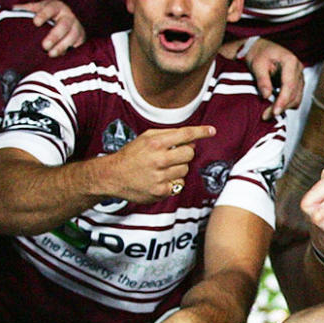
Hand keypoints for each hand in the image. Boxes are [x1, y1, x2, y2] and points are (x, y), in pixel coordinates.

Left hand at [17, 0, 85, 56]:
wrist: (67, 18)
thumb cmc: (49, 14)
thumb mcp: (38, 8)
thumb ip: (26, 9)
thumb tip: (12, 8)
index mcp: (57, 6)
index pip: (51, 8)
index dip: (44, 15)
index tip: (35, 23)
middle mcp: (69, 16)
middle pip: (64, 25)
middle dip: (54, 36)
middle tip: (44, 46)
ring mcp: (77, 27)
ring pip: (73, 36)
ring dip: (62, 46)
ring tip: (51, 54)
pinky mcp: (81, 37)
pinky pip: (78, 45)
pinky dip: (70, 51)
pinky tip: (61, 57)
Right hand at [101, 125, 215, 203]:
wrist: (112, 176)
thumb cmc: (131, 155)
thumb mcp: (145, 138)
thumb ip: (167, 135)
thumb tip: (191, 138)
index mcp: (155, 143)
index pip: (185, 134)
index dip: (201, 132)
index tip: (211, 131)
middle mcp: (159, 160)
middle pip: (190, 154)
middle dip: (186, 153)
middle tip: (174, 154)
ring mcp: (160, 177)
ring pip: (185, 170)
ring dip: (178, 168)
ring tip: (162, 168)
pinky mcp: (161, 191)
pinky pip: (179, 184)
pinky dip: (173, 181)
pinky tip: (161, 178)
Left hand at [232, 37, 304, 118]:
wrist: (261, 49)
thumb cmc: (259, 54)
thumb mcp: (257, 64)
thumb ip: (262, 80)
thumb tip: (266, 96)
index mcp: (290, 61)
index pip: (289, 85)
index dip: (282, 100)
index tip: (274, 112)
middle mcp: (299, 68)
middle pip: (294, 94)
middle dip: (281, 107)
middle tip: (265, 116)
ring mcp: (300, 76)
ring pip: (297, 98)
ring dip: (284, 107)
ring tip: (268, 113)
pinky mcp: (297, 82)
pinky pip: (296, 97)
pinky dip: (286, 104)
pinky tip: (274, 106)